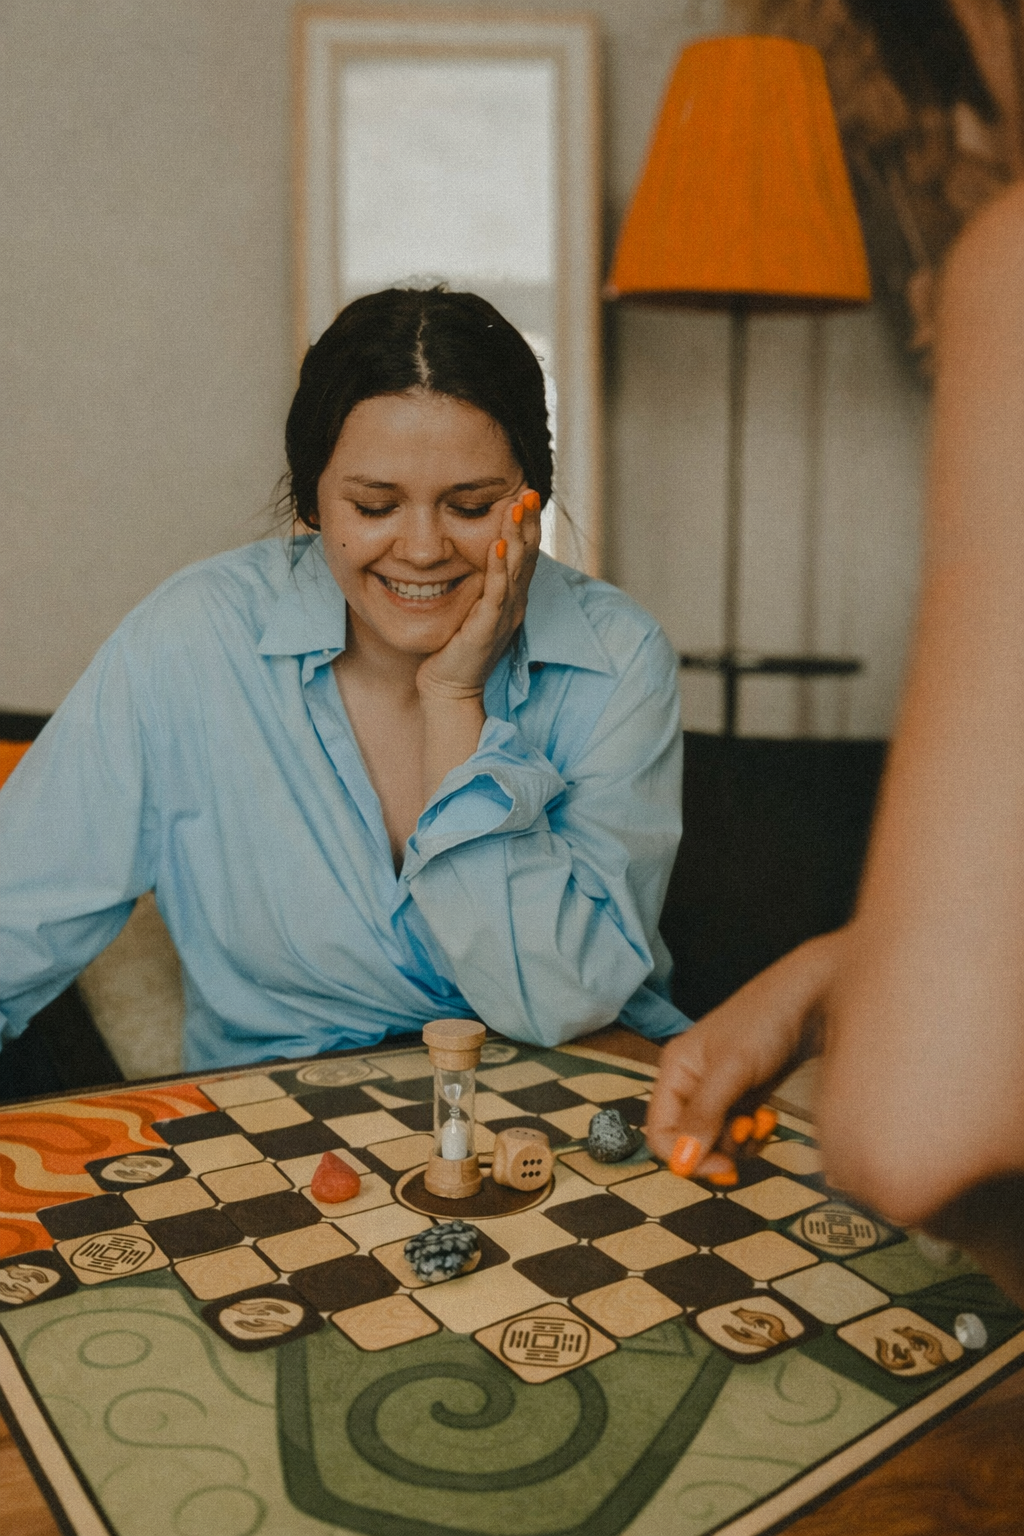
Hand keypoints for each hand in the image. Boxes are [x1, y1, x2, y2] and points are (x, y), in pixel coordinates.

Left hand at [415, 488, 541, 702]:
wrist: (449, 689)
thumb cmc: (456, 649)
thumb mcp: (472, 607)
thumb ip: (479, 583)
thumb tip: (476, 554)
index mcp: (511, 598)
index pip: (525, 554)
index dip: (527, 524)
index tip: (526, 494)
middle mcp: (514, 604)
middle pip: (528, 556)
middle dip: (528, 522)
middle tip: (530, 491)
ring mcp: (503, 616)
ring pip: (516, 570)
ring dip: (517, 536)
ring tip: (516, 508)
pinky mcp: (487, 628)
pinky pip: (496, 593)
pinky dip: (498, 568)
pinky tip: (497, 545)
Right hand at [644, 931, 843, 1167]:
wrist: (814, 999)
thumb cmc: (767, 1019)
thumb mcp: (732, 1068)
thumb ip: (705, 1114)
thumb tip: (681, 1161)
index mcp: (676, 1069)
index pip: (661, 1132)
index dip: (685, 1156)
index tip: (721, 1166)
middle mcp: (692, 1082)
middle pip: (689, 1140)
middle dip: (718, 1148)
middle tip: (747, 1140)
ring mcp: (720, 1090)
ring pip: (717, 1140)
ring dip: (741, 1142)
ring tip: (763, 1121)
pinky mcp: (745, 1095)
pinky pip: (739, 1132)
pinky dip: (754, 1135)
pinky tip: (769, 1119)